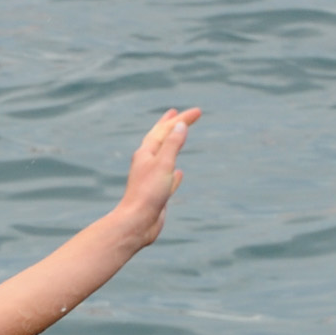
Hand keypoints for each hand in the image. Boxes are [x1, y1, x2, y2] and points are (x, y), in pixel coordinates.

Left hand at [115, 106, 197, 242]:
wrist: (137, 223)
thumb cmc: (148, 193)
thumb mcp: (163, 164)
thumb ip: (172, 144)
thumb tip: (180, 125)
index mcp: (146, 154)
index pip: (165, 130)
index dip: (181, 119)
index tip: (198, 112)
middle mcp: (146, 164)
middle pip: (159, 140)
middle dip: (169, 126)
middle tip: (176, 114)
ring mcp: (151, 179)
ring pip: (163, 158)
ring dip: (171, 146)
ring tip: (177, 139)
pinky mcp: (157, 194)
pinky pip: (167, 180)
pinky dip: (174, 174)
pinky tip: (179, 174)